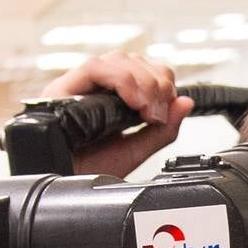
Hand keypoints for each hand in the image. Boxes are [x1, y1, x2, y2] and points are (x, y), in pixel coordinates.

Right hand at [42, 51, 194, 177]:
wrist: (62, 187)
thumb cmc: (87, 172)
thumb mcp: (135, 152)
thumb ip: (162, 130)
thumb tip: (186, 103)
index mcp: (112, 100)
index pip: (143, 70)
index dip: (162, 81)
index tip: (169, 106)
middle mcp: (94, 88)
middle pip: (132, 61)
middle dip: (155, 82)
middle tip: (158, 112)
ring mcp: (78, 86)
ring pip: (116, 60)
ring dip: (141, 80)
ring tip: (146, 110)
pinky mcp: (62, 88)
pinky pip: (94, 67)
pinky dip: (120, 79)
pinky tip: (132, 101)